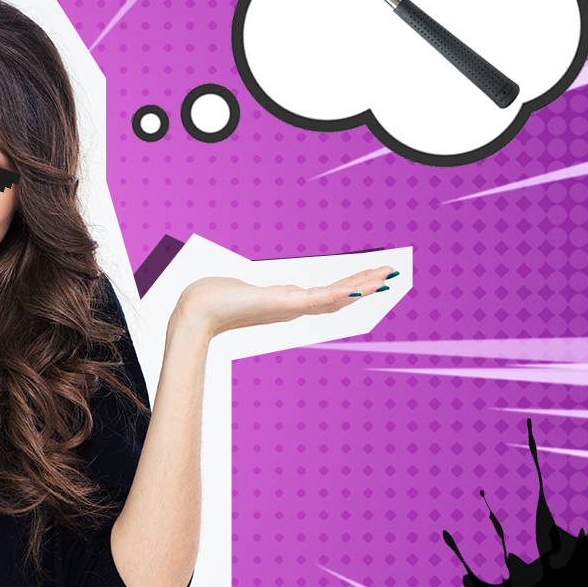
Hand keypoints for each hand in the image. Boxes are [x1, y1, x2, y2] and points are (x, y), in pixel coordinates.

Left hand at [174, 266, 398, 337]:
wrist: (197, 311)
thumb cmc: (212, 299)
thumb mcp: (238, 290)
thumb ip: (247, 291)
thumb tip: (242, 287)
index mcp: (285, 302)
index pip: (325, 294)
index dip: (348, 287)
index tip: (368, 279)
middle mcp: (292, 307)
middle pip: (337, 296)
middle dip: (364, 284)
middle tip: (390, 275)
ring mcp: (290, 307)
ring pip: (334, 296)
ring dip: (361, 286)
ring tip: (385, 276)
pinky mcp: (284, 304)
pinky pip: (319, 298)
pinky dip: (340, 293)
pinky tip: (359, 288)